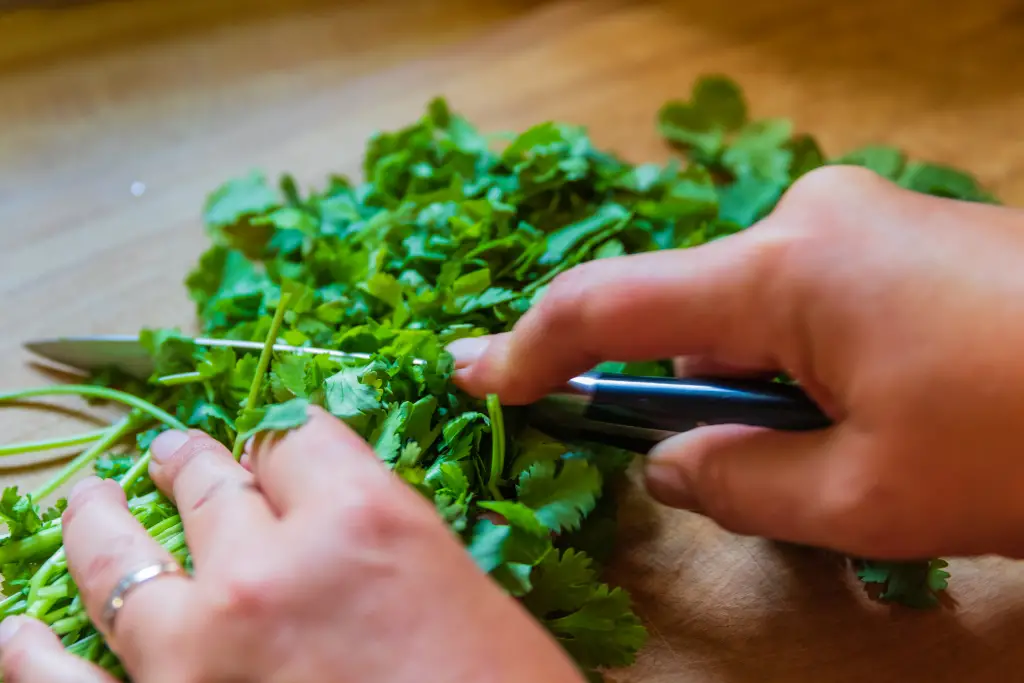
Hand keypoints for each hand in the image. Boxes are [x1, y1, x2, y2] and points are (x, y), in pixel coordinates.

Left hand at [0, 408, 583, 682]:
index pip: (296, 438)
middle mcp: (267, 566)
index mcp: (361, 519)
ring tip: (90, 503)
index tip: (274, 453)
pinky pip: (61, 681)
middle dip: (189, 462)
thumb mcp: (464, 594)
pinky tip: (16, 633)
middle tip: (169, 456)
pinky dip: (30, 655)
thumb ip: (389, 544)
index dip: (284, 444)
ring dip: (99, 522)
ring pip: (120, 559)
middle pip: (208, 481)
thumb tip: (340, 530)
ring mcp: (197, 648)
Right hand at [448, 165, 1023, 561]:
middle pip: (688, 309)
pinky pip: (805, 299)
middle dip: (672, 386)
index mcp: (786, 270)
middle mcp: (810, 218)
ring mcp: (860, 218)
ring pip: (751, 312)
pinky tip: (856, 411)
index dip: (533, 348)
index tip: (479, 376)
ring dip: (746, 382)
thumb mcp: (861, 498)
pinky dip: (793, 360)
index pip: (612, 304)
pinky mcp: (899, 235)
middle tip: (680, 458)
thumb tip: (668, 461)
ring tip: (821, 452)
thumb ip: (736, 482)